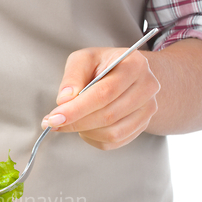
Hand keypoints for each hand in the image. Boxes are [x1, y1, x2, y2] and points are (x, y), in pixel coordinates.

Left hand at [41, 47, 159, 149]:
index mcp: (134, 65)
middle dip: (76, 123)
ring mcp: (147, 109)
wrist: (127, 75)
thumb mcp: (84, 59)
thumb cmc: (103, 65)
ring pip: (111, 133)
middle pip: (108, 115)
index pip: (104, 93)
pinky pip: (113, 142)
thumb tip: (65, 99)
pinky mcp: (142, 126)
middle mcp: (147, 88)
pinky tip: (85, 127)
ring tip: (71, 121)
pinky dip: (93, 138)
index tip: (54, 118)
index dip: (77, 109)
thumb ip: (73, 76)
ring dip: (84, 131)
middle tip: (53, 123)